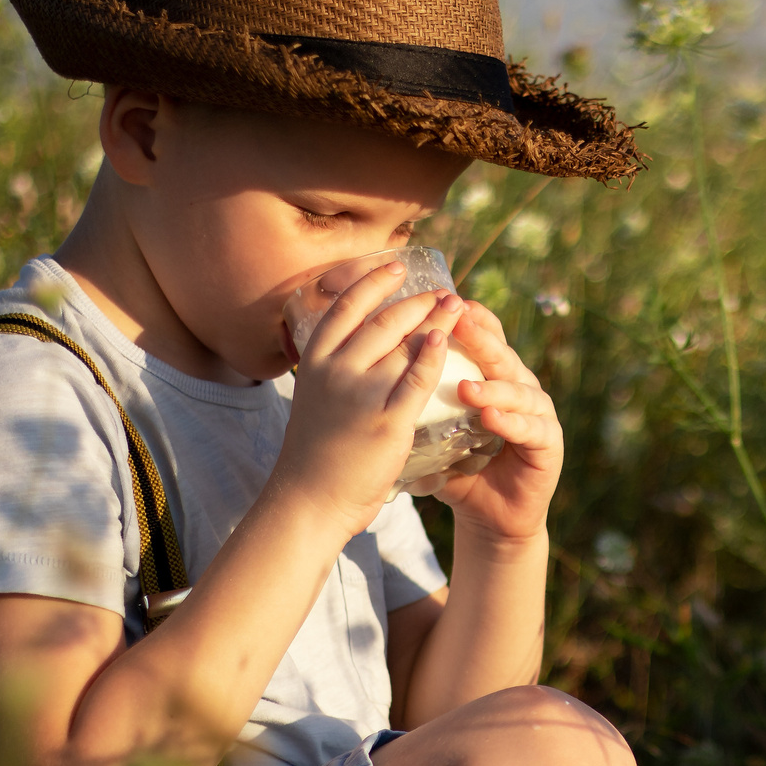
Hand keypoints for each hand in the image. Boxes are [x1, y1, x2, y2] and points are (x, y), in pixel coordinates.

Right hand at [272, 263, 461, 534]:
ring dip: (433, 320)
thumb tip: (364, 343)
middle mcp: (336, 369)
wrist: (309, 498)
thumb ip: (336, 368)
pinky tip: (447, 340)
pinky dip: (434, 355)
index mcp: (315, 360)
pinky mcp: (386, 420)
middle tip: (443, 291)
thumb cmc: (315, 452)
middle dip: (416, 300)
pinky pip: (416, 378)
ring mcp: (361, 393)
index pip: (345, 306)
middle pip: (381, 319)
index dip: (373, 281)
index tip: (396, 267)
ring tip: (456, 307)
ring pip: (402, 343)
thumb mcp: (316, 396)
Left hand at [430, 298, 563, 545]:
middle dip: (482, 338)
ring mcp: (540, 415)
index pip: (487, 339)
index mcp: (496, 378)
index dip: (472, 319)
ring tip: (466, 388)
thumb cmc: (460, 470)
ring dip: (493, 387)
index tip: (450, 300)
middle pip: (503, 355)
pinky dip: (511, 422)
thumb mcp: (435, 432)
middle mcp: (522, 389)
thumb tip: (372, 372)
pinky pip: (532, 429)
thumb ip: (418, 403)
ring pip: (520, 390)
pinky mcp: (550, 445)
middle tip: (459, 321)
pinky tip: (491, 419)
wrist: (491, 516)